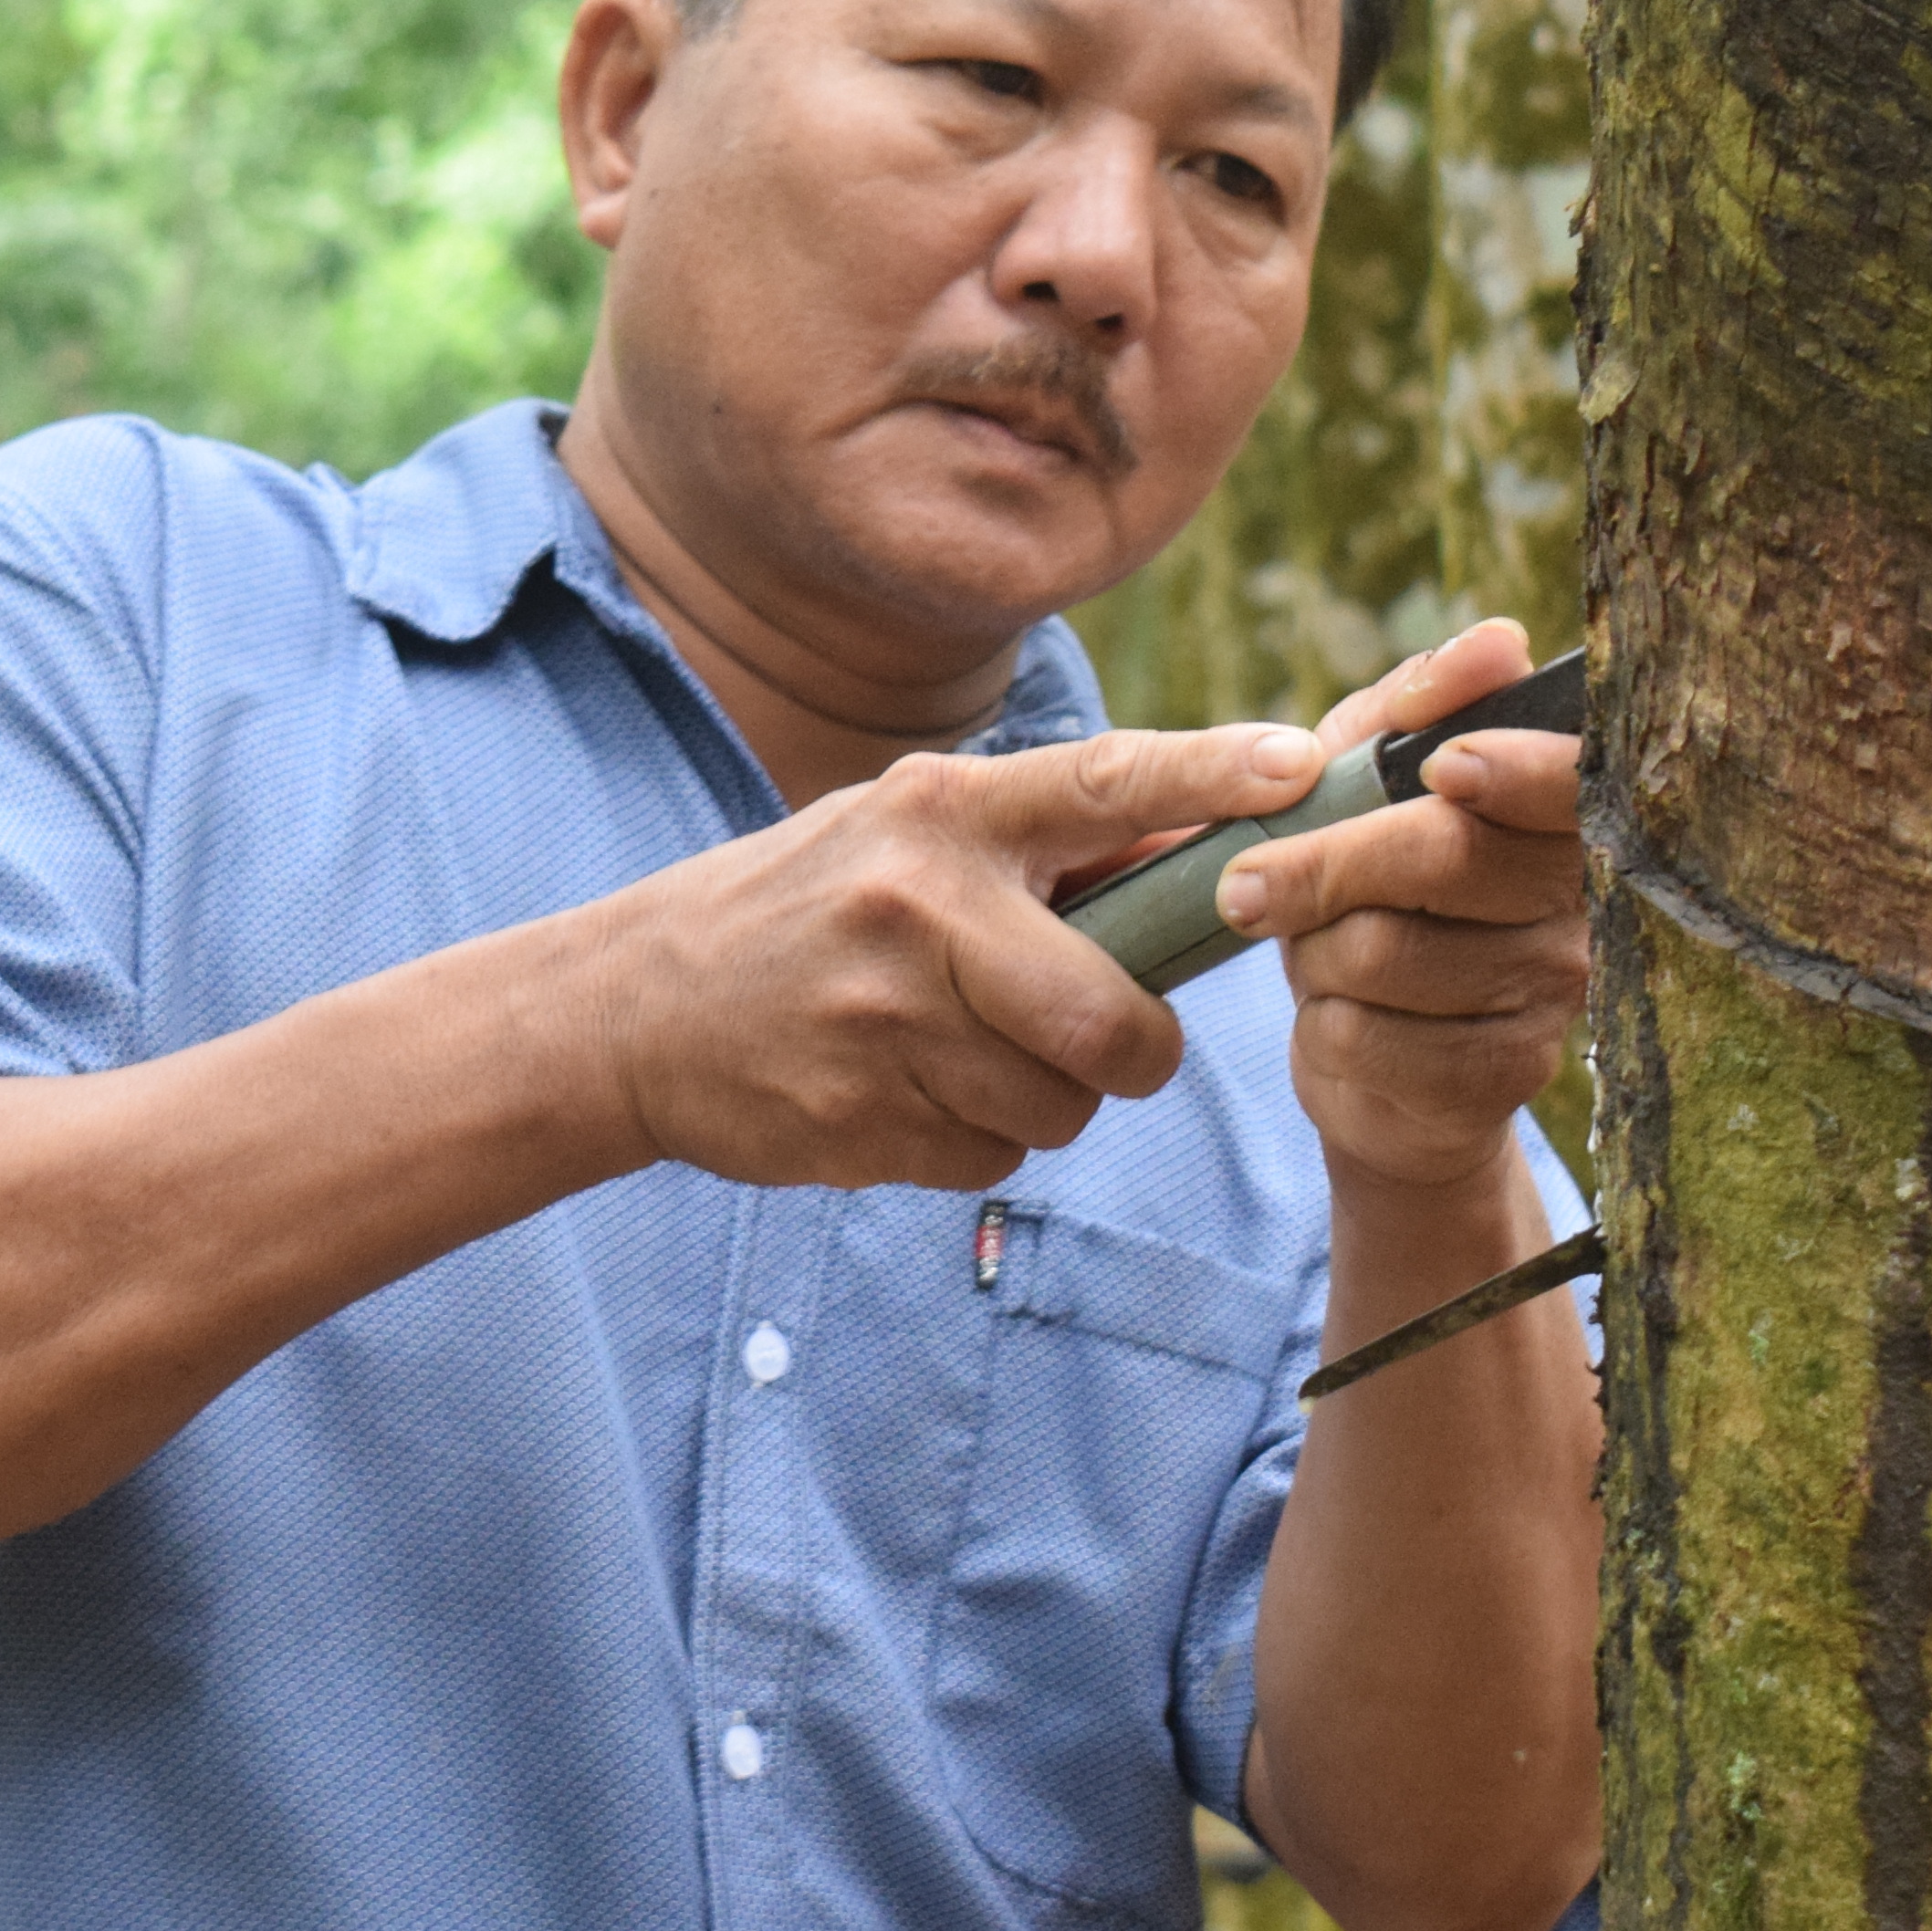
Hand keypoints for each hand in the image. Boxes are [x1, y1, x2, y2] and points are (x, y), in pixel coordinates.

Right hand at [572, 720, 1334, 1190]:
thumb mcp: (902, 831)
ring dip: (1036, 1099)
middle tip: (1104, 1043)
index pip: (1106, 783)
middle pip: (1114, 1025)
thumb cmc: (801, 910)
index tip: (1300, 770)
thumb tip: (1206, 846)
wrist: (631, 1009)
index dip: (1212, 779)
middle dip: (1132, 1055)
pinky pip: (991, 1160)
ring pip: (1057, 1107)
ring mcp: (883, 1021)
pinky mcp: (858, 1119)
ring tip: (952, 1049)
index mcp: (941, 811)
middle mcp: (917, 906)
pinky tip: (902, 1091)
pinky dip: (972, 1141)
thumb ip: (1040, 843)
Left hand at [1211, 620, 1587, 1191]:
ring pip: (1389, 951)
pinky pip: (1369, 1035)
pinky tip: (1341, 1022)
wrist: (1382, 1069)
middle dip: (1325, 864)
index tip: (1439, 764)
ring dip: (1314, 952)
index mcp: (1556, 820)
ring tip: (1316, 956)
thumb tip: (1499, 640)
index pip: (1569, 779)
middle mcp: (1574, 905)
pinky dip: (1322, 1026)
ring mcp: (1547, 995)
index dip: (1511, 767)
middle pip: (1447, 856)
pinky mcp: (1502, 1076)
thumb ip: (1411, 712)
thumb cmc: (1374, 902)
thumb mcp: (1372, 792)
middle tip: (1242, 884)